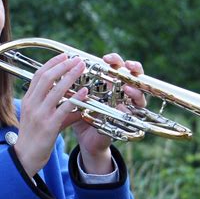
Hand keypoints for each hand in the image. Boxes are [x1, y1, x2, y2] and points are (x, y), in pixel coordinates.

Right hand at [14, 53, 87, 176]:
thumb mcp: (40, 119)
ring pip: (56, 89)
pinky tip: (84, 92)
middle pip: (47, 77)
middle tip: (76, 58)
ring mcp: (40, 114)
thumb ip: (56, 109)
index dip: (52, 63)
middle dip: (63, 65)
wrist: (26, 157)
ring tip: (82, 67)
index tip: (64, 56)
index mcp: (29, 100)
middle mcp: (33, 104)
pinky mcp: (49, 125)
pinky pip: (64, 108)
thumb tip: (74, 103)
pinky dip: (75, 98)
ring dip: (71, 75)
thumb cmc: (34, 138)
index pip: (39, 75)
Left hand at [66, 52, 145, 174]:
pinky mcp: (127, 120)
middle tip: (125, 65)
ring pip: (140, 93)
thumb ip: (72, 87)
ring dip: (135, 89)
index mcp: (110, 83)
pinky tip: (123, 106)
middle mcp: (121, 92)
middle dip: (133, 67)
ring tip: (127, 88)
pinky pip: (134, 113)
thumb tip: (59, 71)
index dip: (115, 60)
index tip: (106, 58)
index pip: (117, 66)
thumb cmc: (82, 116)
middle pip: (134, 75)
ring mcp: (126, 105)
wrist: (86, 140)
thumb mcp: (76, 99)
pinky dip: (130, 109)